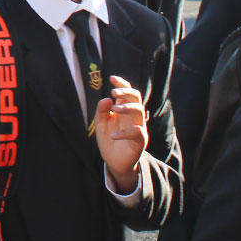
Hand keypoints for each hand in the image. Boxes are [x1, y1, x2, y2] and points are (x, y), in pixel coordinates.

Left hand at [94, 75, 147, 193]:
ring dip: (126, 107)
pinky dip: (124, 132)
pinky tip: (112, 135)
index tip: (112, 78)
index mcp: (124, 110)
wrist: (114, 162)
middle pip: (136, 98)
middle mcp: (133, 117)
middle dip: (126, 92)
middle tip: (113, 91)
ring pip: (140, 111)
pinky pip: (137, 132)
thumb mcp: (101, 124)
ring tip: (113, 109)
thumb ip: (101, 111)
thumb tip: (107, 99)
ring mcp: (138, 127)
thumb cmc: (109, 140)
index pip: (127, 93)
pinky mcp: (140, 141)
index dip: (122, 84)